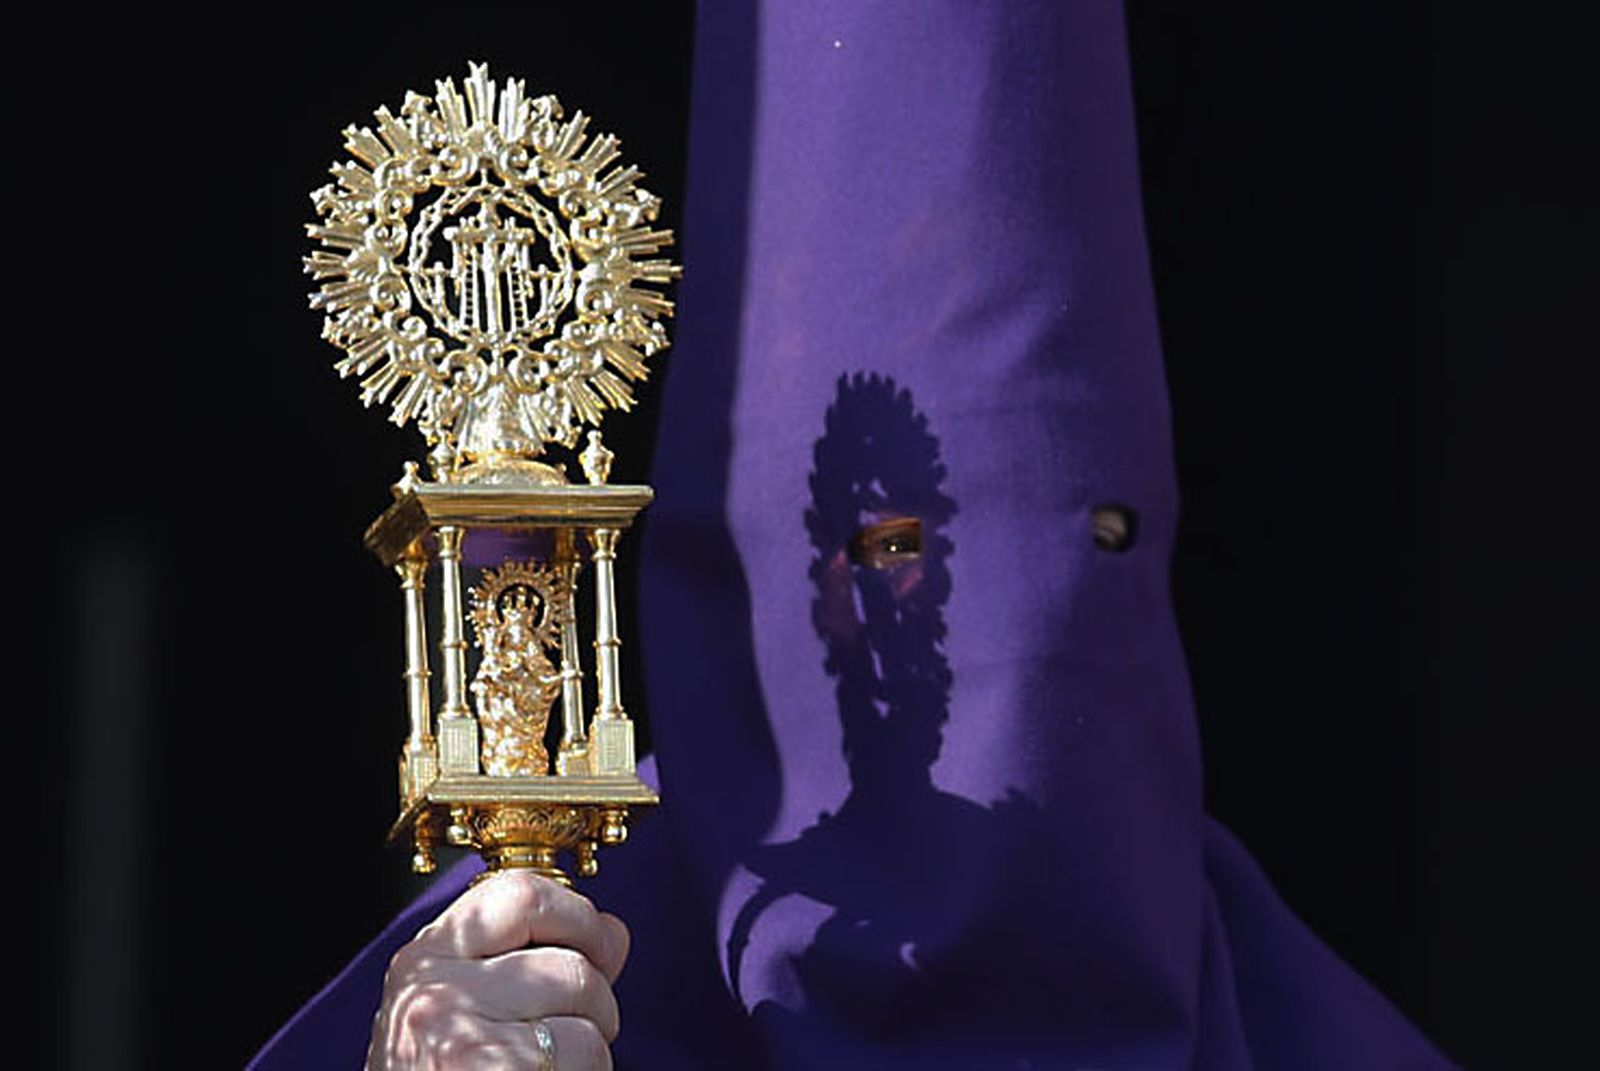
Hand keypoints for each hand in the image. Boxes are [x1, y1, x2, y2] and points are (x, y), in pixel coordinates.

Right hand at [368, 870, 629, 1069]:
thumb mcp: (470, 1011)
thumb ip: (532, 962)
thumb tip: (615, 931)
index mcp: (423, 960)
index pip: (520, 893)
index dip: (578, 918)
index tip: (597, 951)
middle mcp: (431, 989)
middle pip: (573, 964)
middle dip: (595, 1008)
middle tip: (557, 1048)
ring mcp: (456, 1034)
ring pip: (590, 1014)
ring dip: (592, 1053)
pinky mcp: (486, 1069)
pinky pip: (586, 1054)